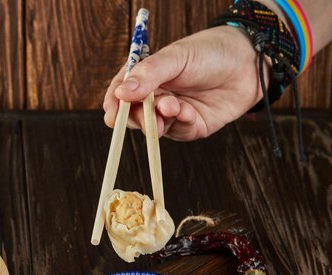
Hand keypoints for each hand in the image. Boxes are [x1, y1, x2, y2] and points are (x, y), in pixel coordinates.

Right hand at [103, 26, 268, 140]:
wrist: (251, 62)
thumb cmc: (211, 52)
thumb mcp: (176, 57)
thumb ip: (148, 75)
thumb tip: (120, 93)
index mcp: (145, 78)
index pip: (118, 96)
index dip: (113, 106)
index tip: (113, 113)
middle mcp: (155, 98)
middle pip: (131, 118)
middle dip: (136, 117)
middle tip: (149, 111)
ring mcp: (172, 115)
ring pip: (153, 128)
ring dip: (160, 119)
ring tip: (173, 106)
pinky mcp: (190, 127)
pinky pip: (177, 133)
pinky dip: (180, 123)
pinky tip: (188, 111)